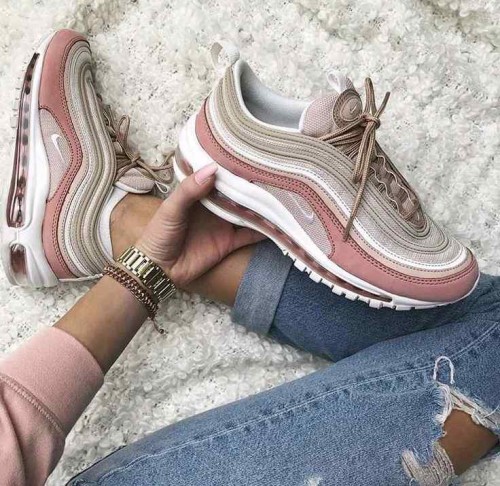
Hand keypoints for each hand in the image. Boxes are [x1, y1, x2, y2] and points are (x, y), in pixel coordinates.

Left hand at [135, 163, 265, 287]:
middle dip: (252, 187)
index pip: (220, 178)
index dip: (233, 170)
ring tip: (280, 197)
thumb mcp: (171, 208)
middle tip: (273, 175)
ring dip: (261, 207)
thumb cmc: (159, 234)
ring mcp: (224, 225)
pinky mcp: (229, 243)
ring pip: (247, 213)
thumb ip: (189, 190)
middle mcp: (215, 207)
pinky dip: (264, 231)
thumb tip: (213, 170)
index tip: (250, 158)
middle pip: (237, 195)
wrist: (159, 269)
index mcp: (200, 194)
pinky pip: (250, 236)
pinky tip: (278, 224)